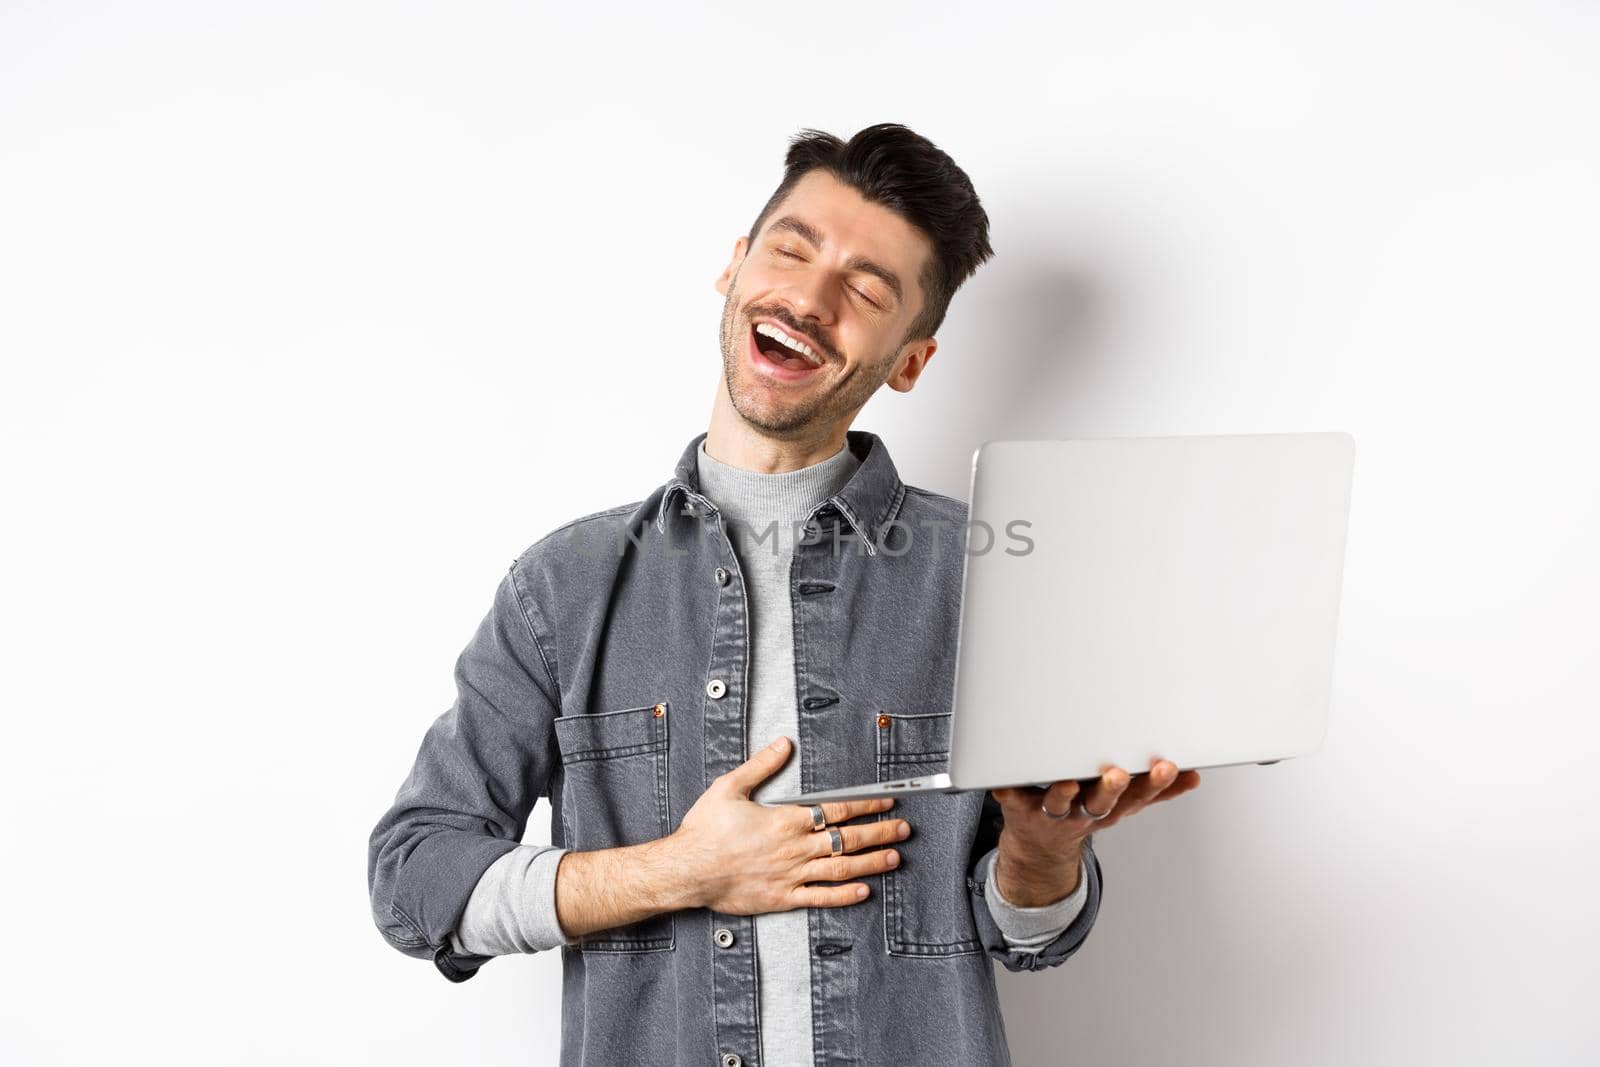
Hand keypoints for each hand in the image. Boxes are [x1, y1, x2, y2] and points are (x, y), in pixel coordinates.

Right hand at [667, 736, 911, 914]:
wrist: (687, 871)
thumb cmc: (705, 831)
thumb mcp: (730, 787)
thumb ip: (761, 765)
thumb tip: (783, 745)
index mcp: (787, 820)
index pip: (838, 810)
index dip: (866, 806)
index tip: (886, 803)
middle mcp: (796, 848)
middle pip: (848, 839)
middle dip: (880, 832)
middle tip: (903, 829)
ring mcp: (792, 875)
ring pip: (842, 869)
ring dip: (872, 862)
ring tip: (894, 858)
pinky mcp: (783, 898)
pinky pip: (821, 898)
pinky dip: (845, 895)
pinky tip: (863, 891)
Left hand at [989, 757, 1200, 905]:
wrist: (1040, 847)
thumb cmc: (1084, 812)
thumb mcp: (1122, 807)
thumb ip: (1155, 790)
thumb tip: (1192, 777)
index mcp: (1110, 808)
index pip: (1137, 797)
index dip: (1153, 785)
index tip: (1167, 767)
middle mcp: (1083, 812)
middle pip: (1100, 802)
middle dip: (1110, 789)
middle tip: (1118, 774)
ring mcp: (1051, 812)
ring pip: (1058, 803)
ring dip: (1063, 793)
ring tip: (1067, 782)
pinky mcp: (1019, 808)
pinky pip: (1011, 797)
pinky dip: (1006, 790)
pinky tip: (1003, 782)